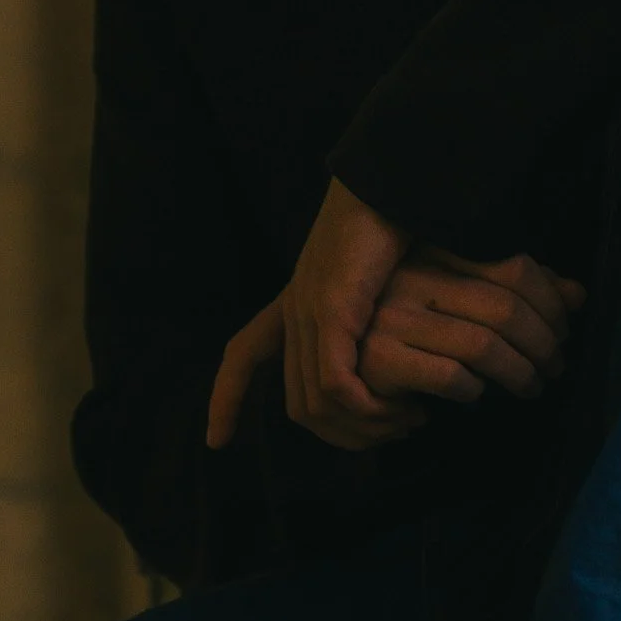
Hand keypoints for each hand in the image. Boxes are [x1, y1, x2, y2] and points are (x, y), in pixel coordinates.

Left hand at [207, 177, 414, 451]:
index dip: (227, 396)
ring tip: (405, 423)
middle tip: (393, 435)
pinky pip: (335, 384)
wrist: (392, 179)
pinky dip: (364, 409)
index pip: (245, 352)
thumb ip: (374, 305)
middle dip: (344, 436)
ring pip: (315, 404)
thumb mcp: (378, 273)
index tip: (216, 440)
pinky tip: (397, 409)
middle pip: (298, 404)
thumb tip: (396, 342)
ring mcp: (311, 310)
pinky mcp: (334, 310)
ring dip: (362, 427)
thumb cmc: (397, 220)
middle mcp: (297, 308)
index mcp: (300, 295)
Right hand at [358, 249, 586, 404]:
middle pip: (506, 308)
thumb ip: (517, 292)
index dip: (550, 303)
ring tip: (530, 387)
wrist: (337, 359)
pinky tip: (475, 395)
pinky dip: (473, 391)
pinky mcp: (379, 359)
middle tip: (555, 368)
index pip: (513, 269)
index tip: (565, 330)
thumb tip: (578, 296)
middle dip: (542, 345)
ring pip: (483, 345)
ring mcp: (393, 317)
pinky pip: (450, 377)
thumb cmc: (408, 328)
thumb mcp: (463, 299)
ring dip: (519, 374)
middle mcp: (413, 277)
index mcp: (435, 252)